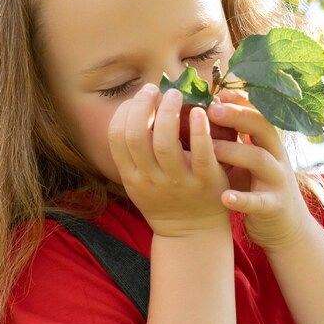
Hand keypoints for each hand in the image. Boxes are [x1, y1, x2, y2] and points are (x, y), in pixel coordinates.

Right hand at [108, 83, 232, 237]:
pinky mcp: (205, 182)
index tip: (139, 98)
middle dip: (144, 106)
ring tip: (176, 95)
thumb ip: (134, 153)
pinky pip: (200, 152)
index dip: (126, 112)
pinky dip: (198, 130)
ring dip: (169, 112)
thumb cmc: (165, 201)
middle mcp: (151, 180)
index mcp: (132, 177)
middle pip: (136, 136)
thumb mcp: (139, 183)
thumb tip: (137, 108)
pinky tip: (199, 113)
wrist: (192, 234)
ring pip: (165, 143)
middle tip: (155, 89)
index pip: (117, 137)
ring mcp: (178, 182)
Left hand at [206, 88, 313, 250]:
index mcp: (268, 144)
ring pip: (260, 160)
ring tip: (210, 148)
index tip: (216, 92)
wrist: (286, 228)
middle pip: (263, 128)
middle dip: (238, 116)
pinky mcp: (275, 206)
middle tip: (210, 109)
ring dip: (235, 151)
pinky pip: (259, 201)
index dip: (238, 102)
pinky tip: (224, 197)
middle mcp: (277, 157)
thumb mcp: (250, 161)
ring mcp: (278, 181)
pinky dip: (242, 199)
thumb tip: (207, 113)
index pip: (257, 113)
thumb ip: (235, 140)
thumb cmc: (259, 188)